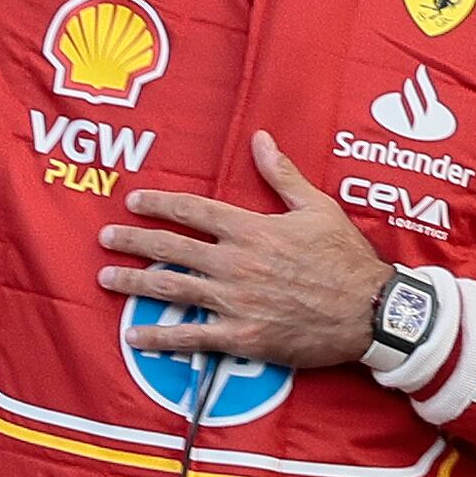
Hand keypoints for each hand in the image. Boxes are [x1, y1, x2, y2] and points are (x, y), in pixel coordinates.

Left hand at [99, 130, 394, 368]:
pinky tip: (133, 334)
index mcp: (251, 228)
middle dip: (133, 241)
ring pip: (173, 288)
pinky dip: (159, 336)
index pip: (193, 210)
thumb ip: (282, 174)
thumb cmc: (345, 258)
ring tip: (106, 277)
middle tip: (105, 238)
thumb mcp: (318, 206)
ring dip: (134, 282)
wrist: (369, 312)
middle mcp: (235, 263)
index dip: (159, 204)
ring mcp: (235, 302)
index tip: (133, 201)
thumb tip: (260, 139)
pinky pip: (192, 337)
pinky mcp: (242, 337)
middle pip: (172, 247)